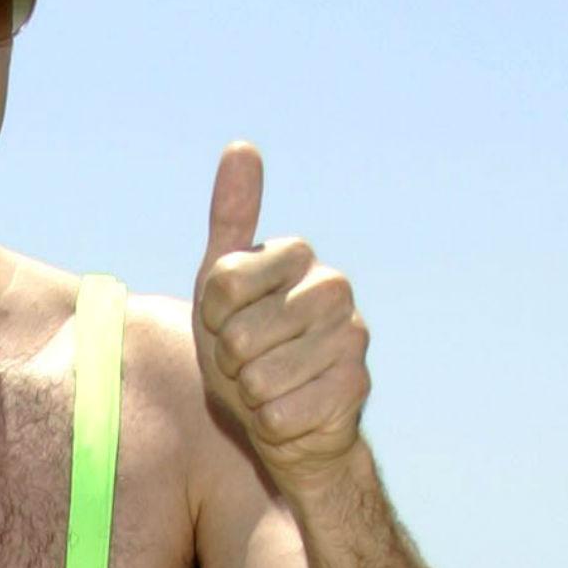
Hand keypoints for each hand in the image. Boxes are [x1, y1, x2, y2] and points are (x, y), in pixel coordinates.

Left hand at [193, 143, 369, 490]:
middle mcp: (335, 288)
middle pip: (241, 335)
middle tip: (250, 360)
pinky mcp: (356, 389)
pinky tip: (290, 410)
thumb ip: (231, 219)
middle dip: (231, 359)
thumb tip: (241, 146)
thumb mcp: (221, 284)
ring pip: (260, 377)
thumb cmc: (245, 347)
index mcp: (299, 256)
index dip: (211, 314)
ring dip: (251, 392)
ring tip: (270, 384)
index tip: (226, 320)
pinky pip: (281, 413)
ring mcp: (352, 338)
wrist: (285, 418)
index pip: (222, 281)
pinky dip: (271, 421)